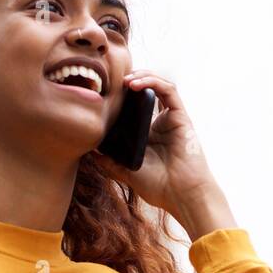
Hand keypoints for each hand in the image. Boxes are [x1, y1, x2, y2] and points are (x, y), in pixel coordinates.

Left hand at [92, 70, 221, 230]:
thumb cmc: (159, 187)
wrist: (182, 195)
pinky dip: (153, 82)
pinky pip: (169, 90)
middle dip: (132, 81)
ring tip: (125, 79)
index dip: (122, 97)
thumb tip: (90, 151)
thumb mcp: (127, 172)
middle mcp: (161, 123)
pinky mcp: (181, 116)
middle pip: (147, 92)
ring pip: (159, 85)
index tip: (105, 95)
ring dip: (142, 77)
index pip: (135, 107)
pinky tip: (136, 83)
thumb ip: (110, 162)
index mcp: (148, 134)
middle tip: (113, 81)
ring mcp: (172, 118)